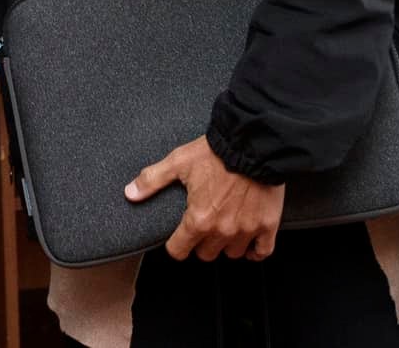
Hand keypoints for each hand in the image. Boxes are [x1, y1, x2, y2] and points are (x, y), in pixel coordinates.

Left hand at [125, 134, 284, 261]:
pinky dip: (254, 251)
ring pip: (232, 253)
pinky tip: (248, 244)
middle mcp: (222, 231)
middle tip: (201, 227)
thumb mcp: (177, 163)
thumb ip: (152, 180)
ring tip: (223, 229)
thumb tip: (129, 194)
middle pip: (206, 254)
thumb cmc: (214, 153)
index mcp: (198, 220)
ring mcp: (246, 230)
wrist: (253, 144)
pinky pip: (262, 252)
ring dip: (226, 245)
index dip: (175, 245)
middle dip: (201, 243)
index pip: (179, 251)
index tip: (177, 237)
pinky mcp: (268, 225)